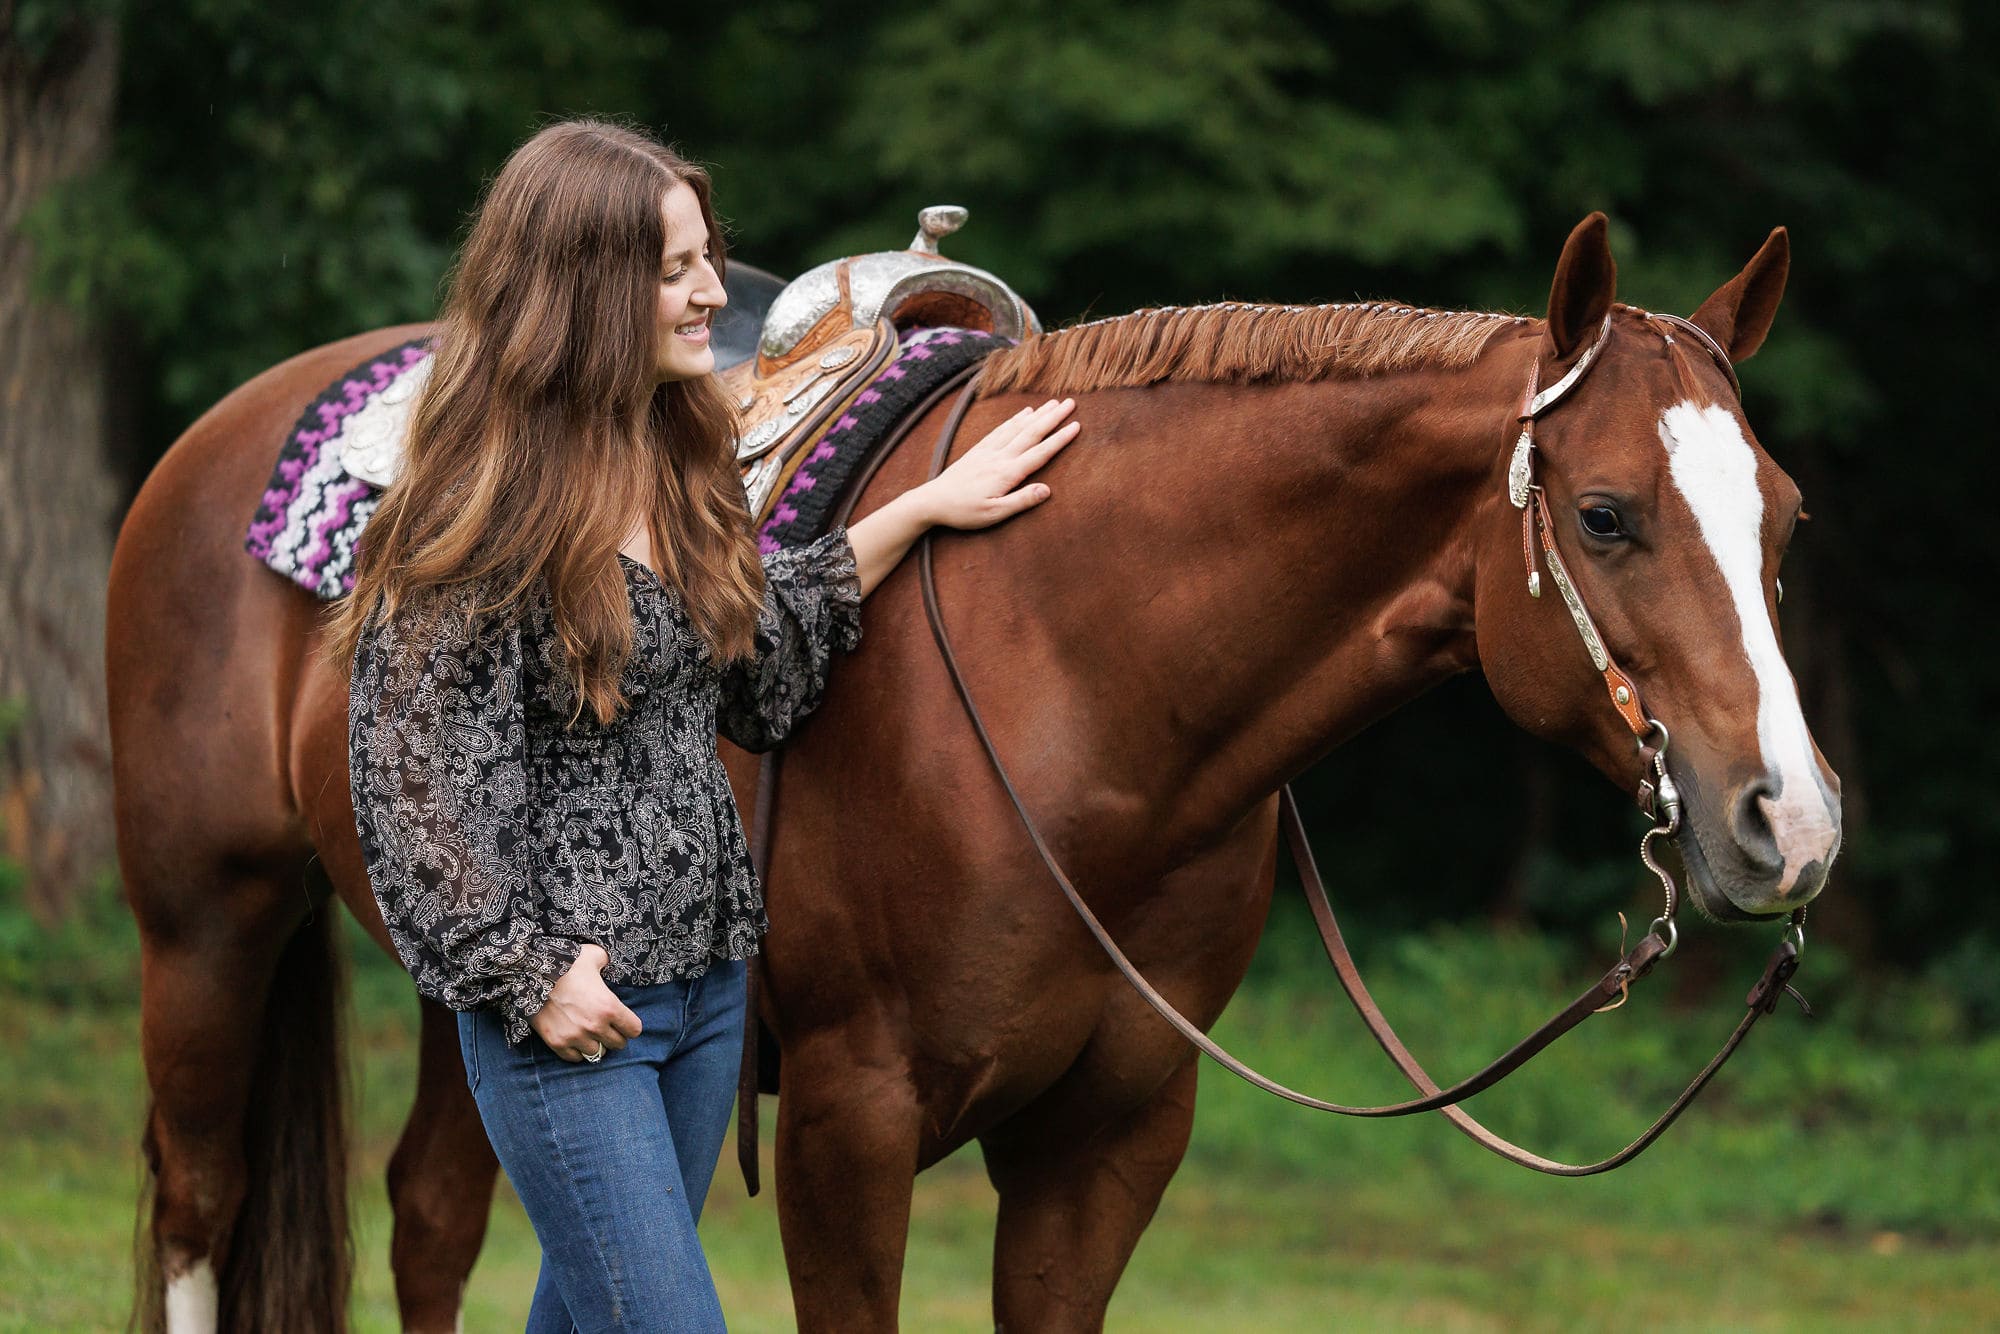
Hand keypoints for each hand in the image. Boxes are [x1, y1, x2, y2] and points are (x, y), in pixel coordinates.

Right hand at [530, 944, 642, 1061]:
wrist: (531, 974)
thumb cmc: (565, 964)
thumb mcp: (594, 955)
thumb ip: (606, 961)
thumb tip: (608, 962)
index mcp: (609, 1006)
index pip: (634, 1030)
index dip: (630, 1025)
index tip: (624, 1022)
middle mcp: (595, 1025)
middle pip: (618, 1044)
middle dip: (615, 1036)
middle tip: (607, 1028)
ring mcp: (575, 1036)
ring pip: (596, 1053)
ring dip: (596, 1044)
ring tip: (590, 1034)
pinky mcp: (557, 1043)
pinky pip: (575, 1058)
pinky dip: (577, 1051)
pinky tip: (576, 1040)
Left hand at [917, 397, 1079, 529]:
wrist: (932, 501)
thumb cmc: (964, 512)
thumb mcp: (994, 514)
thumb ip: (1021, 501)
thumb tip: (1047, 490)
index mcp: (1006, 473)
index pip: (1039, 453)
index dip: (1059, 439)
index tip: (1076, 425)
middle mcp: (999, 457)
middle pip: (1031, 433)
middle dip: (1053, 418)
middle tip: (1071, 403)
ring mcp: (988, 450)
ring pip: (1017, 427)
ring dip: (1037, 414)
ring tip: (1053, 403)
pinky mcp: (978, 449)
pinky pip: (1001, 429)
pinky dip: (1015, 419)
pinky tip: (1024, 413)